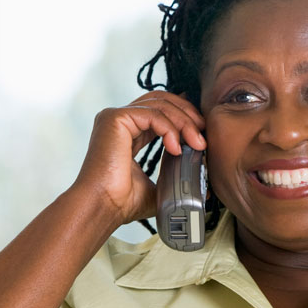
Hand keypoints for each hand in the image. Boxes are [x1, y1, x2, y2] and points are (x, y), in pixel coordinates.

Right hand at [73, 91, 205, 223]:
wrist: (104, 207)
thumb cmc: (123, 202)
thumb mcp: (158, 186)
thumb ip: (175, 175)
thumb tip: (203, 183)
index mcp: (128, 132)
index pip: (160, 110)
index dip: (183, 116)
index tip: (201, 133)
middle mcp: (120, 121)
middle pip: (161, 100)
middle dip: (187, 114)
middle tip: (203, 133)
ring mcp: (115, 117)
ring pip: (160, 105)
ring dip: (184, 122)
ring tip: (197, 143)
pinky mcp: (115, 118)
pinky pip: (152, 114)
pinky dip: (170, 128)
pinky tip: (176, 147)